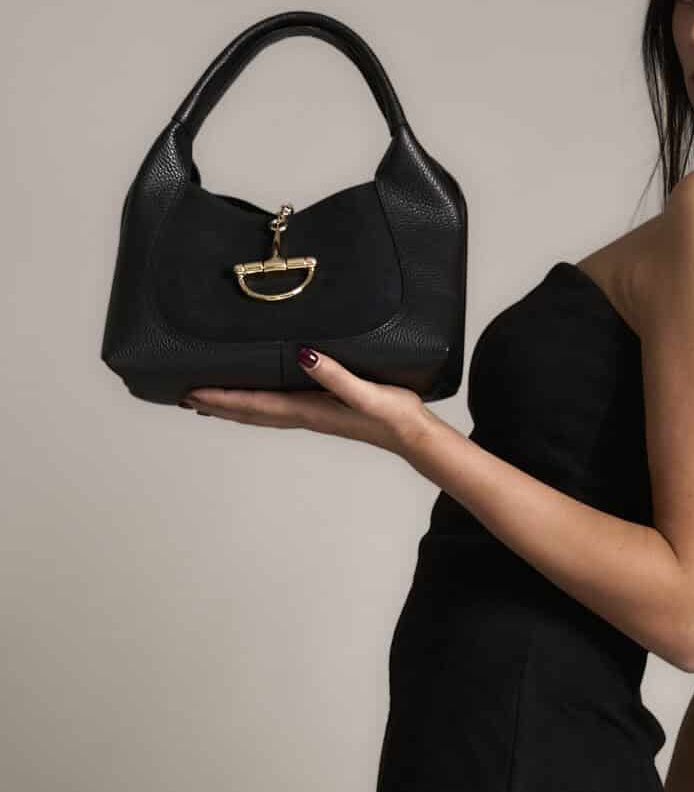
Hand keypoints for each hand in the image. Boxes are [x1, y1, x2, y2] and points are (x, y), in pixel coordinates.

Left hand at [182, 346, 435, 455]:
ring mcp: (310, 416)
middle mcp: (302, 415)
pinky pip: (274, 410)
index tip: (191, 393)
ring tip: (204, 403)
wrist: (413, 435)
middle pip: (247, 413)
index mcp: (306, 410)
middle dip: (215, 405)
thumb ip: (335, 376)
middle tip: (183, 397)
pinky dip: (253, 407)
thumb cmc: (393, 414)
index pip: (252, 404)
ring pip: (258, 413)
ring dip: (229, 409)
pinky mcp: (320, 411)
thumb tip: (304, 356)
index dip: (220, 399)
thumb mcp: (365, 393)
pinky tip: (252, 401)